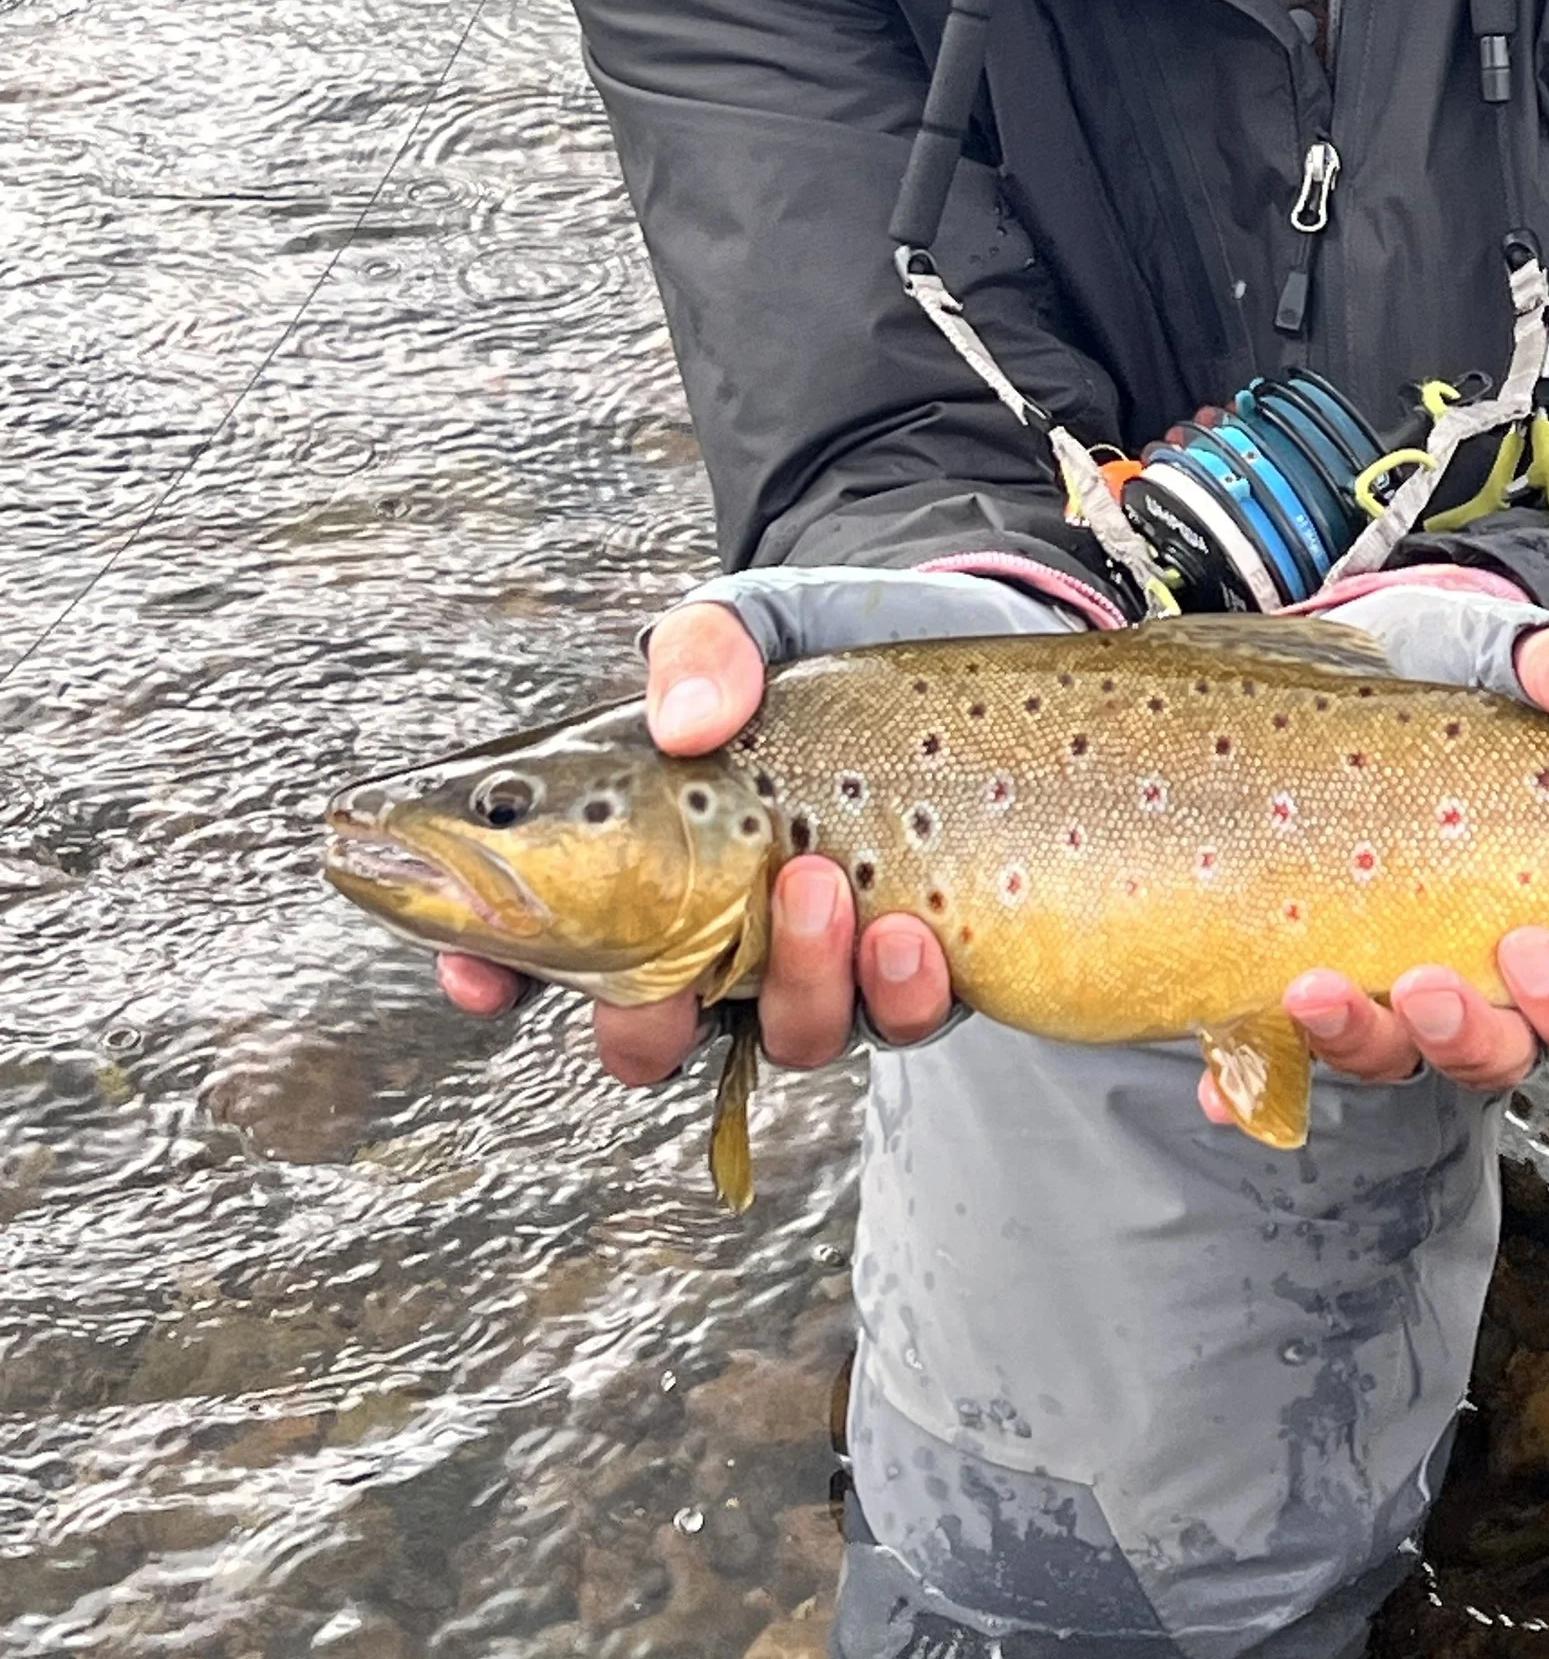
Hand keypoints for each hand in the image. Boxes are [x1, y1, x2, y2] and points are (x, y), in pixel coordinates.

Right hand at [436, 597, 955, 1077]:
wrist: (956, 639)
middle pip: (648, 1034)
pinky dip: (899, 994)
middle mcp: (718, 933)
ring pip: (784, 1037)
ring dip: (796, 985)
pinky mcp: (912, 968)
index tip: (483, 973)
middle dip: (651, 1024)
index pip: (536, 942)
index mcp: (641, 858)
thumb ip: (704, 647)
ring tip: (819, 884)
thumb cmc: (827, 648)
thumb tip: (684, 719)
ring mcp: (816, 962)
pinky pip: (898, 1020)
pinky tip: (909, 937)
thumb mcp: (754, 621)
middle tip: (691, 952)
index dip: (490, 973)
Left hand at [1197, 616, 1548, 1120]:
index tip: (1534, 944)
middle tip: (1428, 984)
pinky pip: (1274, 1058)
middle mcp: (1473, 971)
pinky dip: (1248, 1078)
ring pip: (1389, 1058)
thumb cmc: (1440, 672)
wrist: (1330, 654)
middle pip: (1495, 1054)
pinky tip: (1218, 1084)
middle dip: (1467, 1036)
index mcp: (1548, 917)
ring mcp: (1381, 983)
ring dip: (1355, 1041)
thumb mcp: (1497, 652)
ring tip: (1312, 990)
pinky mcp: (1295, 976)